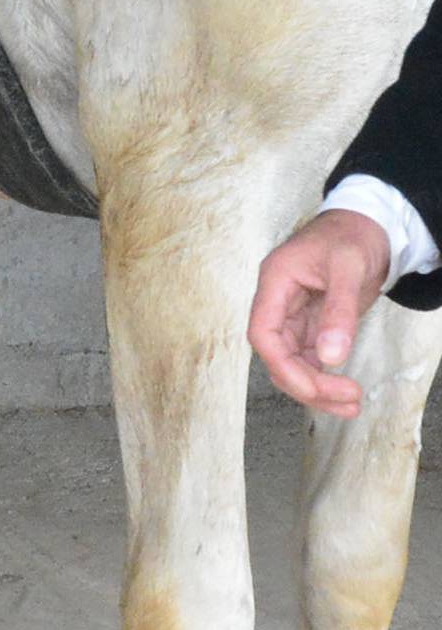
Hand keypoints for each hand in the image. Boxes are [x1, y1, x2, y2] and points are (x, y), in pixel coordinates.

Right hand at [246, 210, 391, 416]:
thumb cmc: (351, 237)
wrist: (366, 225)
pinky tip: (345, 392)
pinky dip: (324, 378)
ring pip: (292, 362)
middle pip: (277, 355)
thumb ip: (339, 312)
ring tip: (352, 404)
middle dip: (308, 384)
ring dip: (317, 388)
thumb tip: (330, 358)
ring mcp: (293, 315)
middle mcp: (278, 302)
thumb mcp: (348, 268)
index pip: (262, 333)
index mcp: (276, 281)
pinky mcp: (310, 323)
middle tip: (348, 399)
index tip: (315, 388)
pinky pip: (308, 359)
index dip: (283, 366)